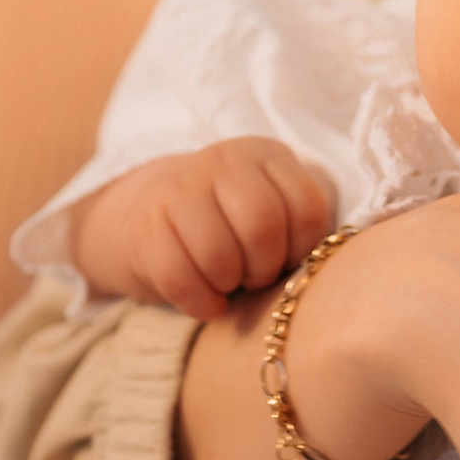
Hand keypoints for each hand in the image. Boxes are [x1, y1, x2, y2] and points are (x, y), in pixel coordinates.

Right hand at [73, 138, 332, 318]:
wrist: (141, 219)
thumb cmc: (225, 227)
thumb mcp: (265, 208)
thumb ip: (295, 225)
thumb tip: (318, 270)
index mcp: (264, 156)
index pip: (306, 205)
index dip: (304, 249)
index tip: (289, 262)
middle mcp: (221, 162)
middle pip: (262, 225)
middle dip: (264, 268)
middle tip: (255, 277)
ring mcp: (177, 189)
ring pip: (219, 255)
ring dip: (229, 285)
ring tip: (227, 284)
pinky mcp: (144, 228)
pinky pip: (180, 278)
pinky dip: (201, 303)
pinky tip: (207, 303)